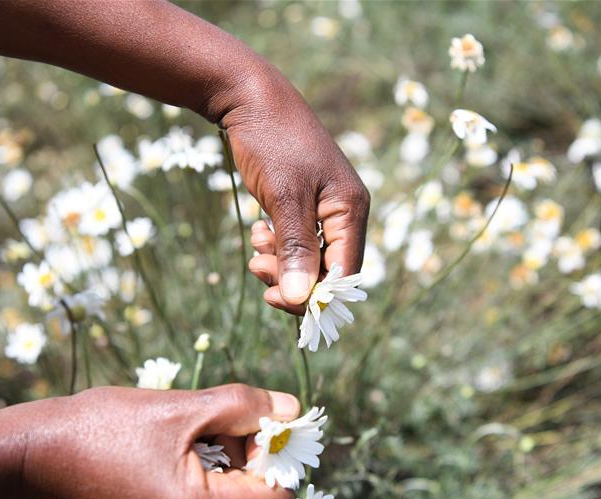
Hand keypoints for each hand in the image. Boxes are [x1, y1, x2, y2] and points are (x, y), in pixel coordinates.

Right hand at [24, 384, 299, 498]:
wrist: (42, 450)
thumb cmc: (107, 424)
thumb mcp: (184, 406)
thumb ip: (246, 406)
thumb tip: (294, 410)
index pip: (276, 498)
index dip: (276, 457)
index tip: (254, 422)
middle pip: (255, 494)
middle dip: (245, 450)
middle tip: (209, 418)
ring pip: (231, 493)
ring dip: (222, 454)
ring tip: (181, 431)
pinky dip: (203, 467)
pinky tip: (170, 446)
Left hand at [221, 67, 369, 312]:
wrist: (249, 97)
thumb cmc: (271, 141)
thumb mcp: (284, 198)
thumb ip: (295, 249)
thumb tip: (298, 299)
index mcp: (351, 209)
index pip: (344, 272)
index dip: (315, 294)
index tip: (276, 299)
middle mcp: (344, 213)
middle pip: (325, 270)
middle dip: (291, 277)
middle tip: (257, 269)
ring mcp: (323, 208)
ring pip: (306, 258)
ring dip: (279, 262)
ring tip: (256, 245)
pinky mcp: (303, 204)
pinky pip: (294, 241)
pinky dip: (274, 246)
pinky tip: (259, 231)